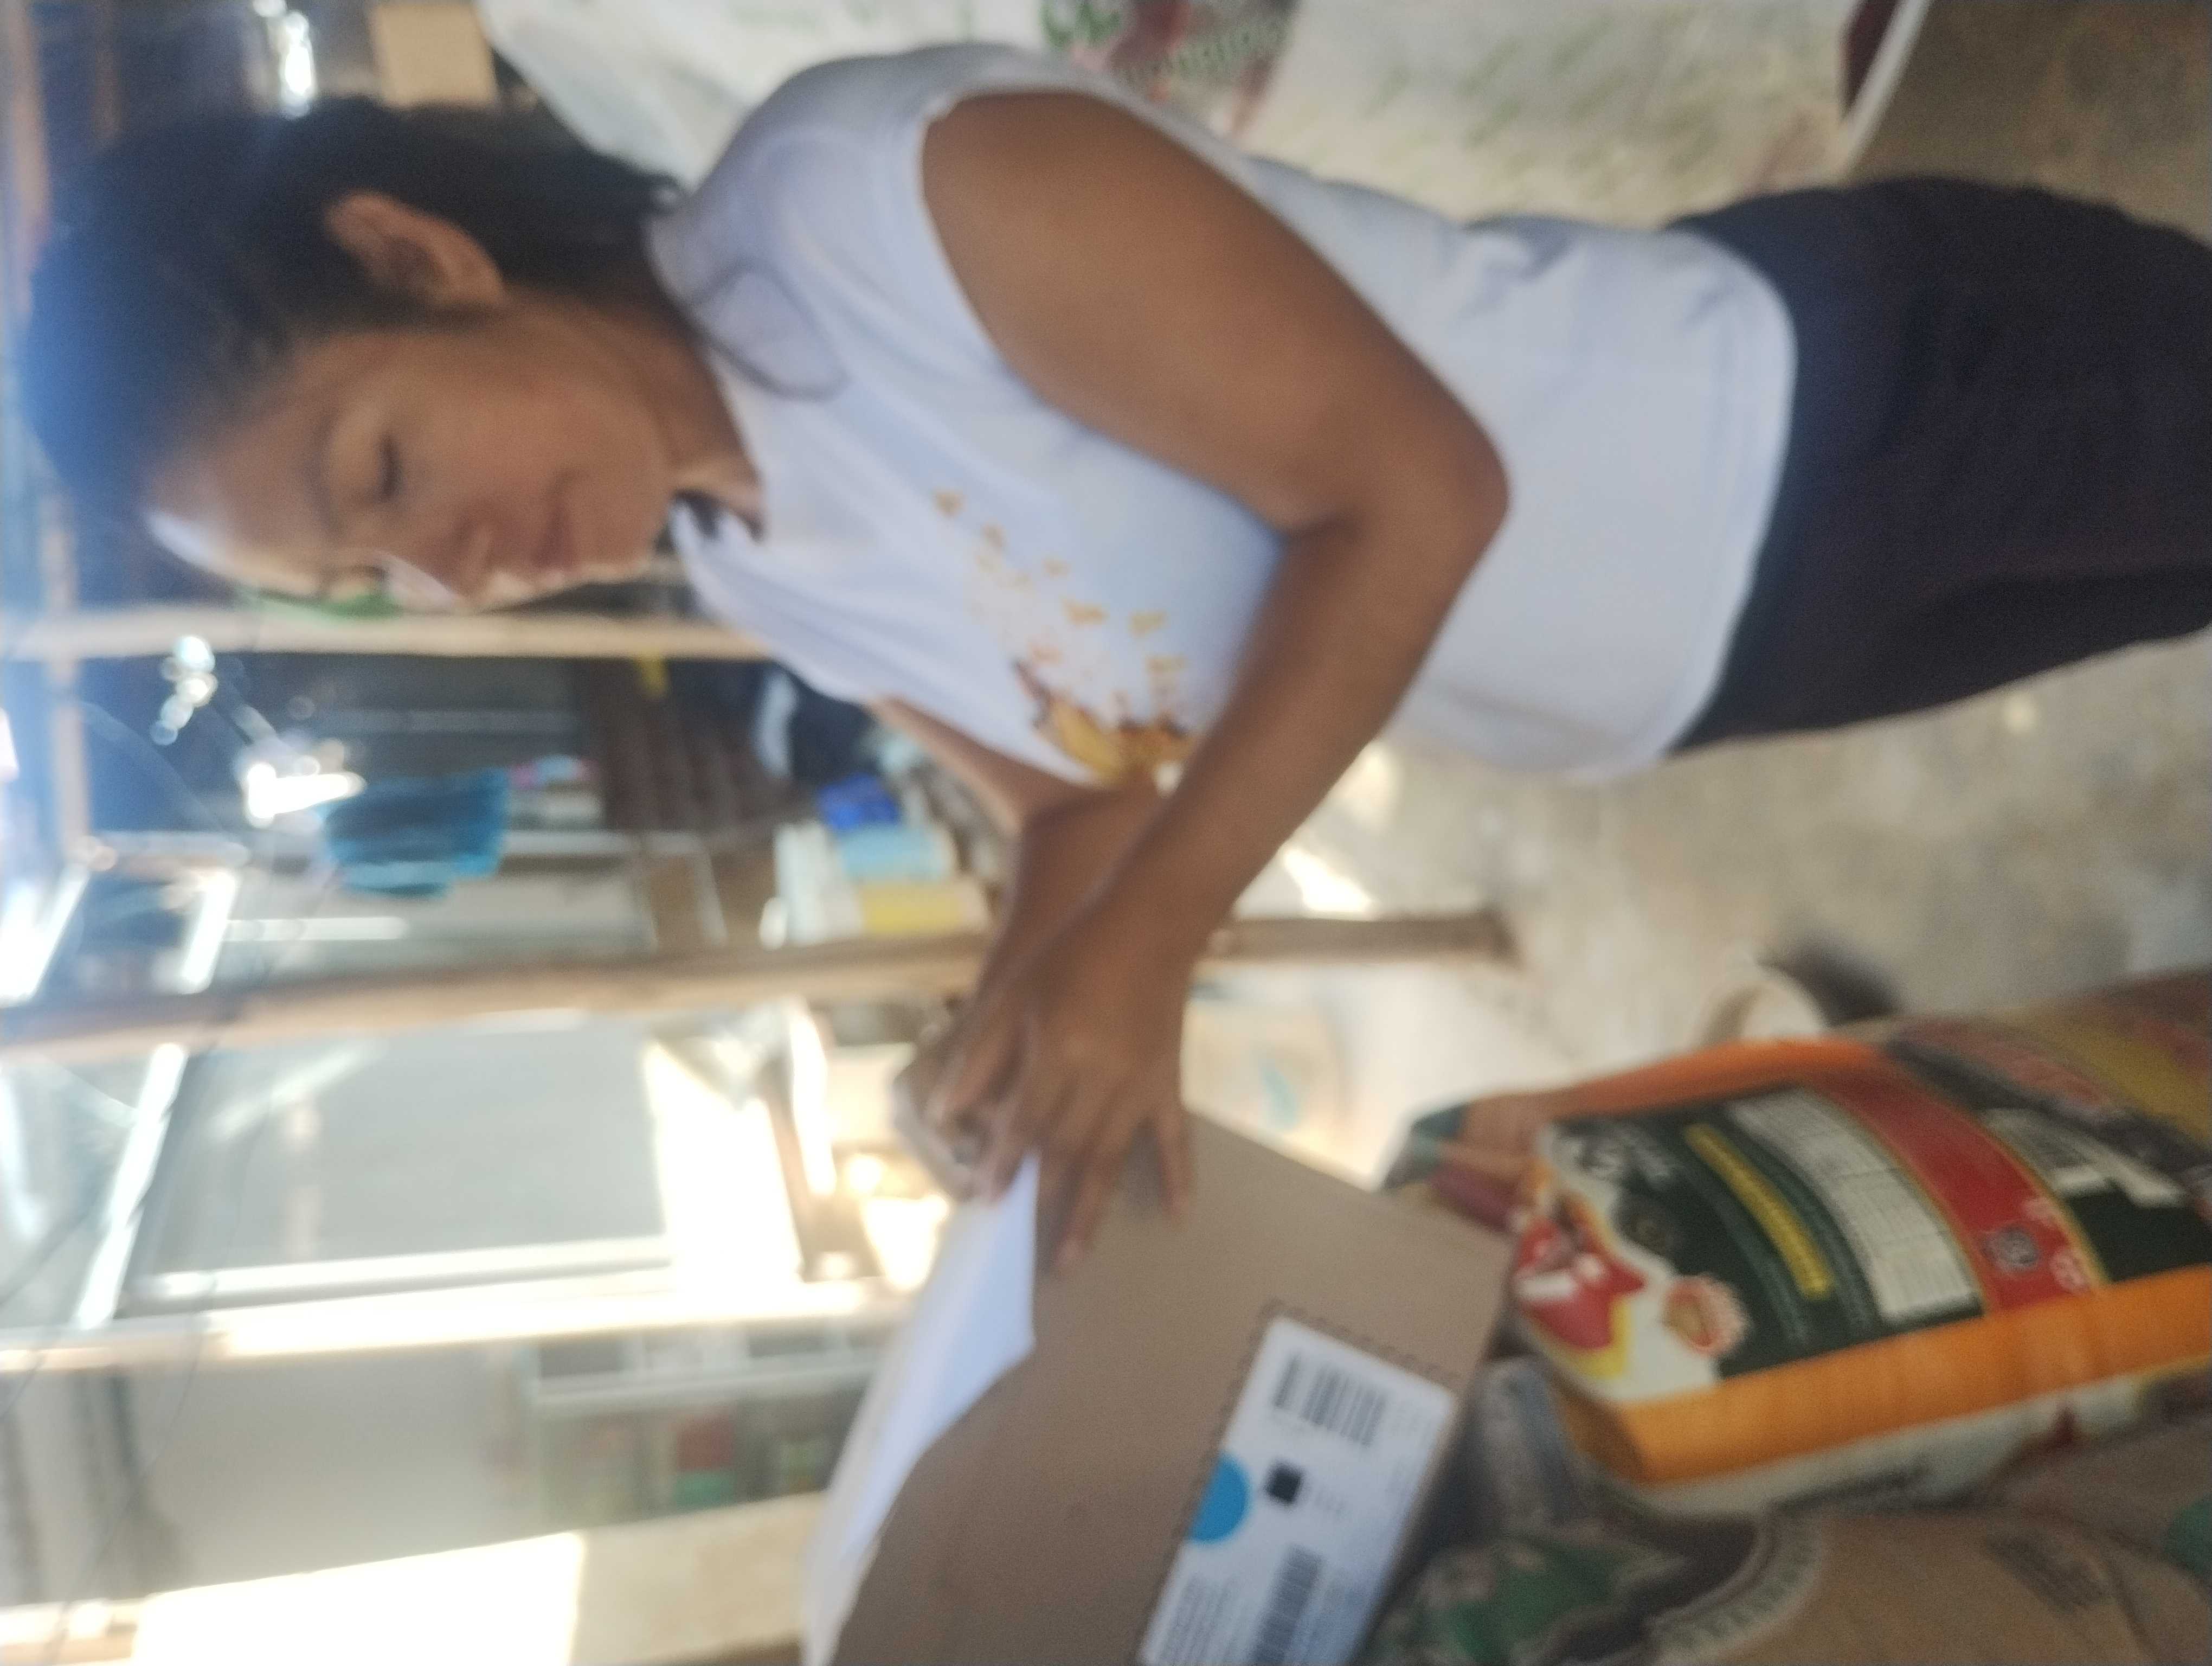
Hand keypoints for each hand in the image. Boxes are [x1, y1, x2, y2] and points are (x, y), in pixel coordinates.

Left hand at [925, 906, 1195, 1269]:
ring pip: (1109, 1160)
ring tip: (1070, 1259)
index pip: (1023, 1124)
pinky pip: (1176, 1139)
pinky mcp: (1169, 1083)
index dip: (1002, 1163)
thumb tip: (944, 1114)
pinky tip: (1178, 1218)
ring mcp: (1140, 1086)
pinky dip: (1179, 1178)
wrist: (1149, 923)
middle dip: (1040, 1201)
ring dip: (1090, 1213)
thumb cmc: (1072, 956)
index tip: (985, 1200)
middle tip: (1021, 1251)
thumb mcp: (1013, 995)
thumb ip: (980, 1057)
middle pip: (1065, 1151)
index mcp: (1058, 1053)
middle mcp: (1101, 1079)